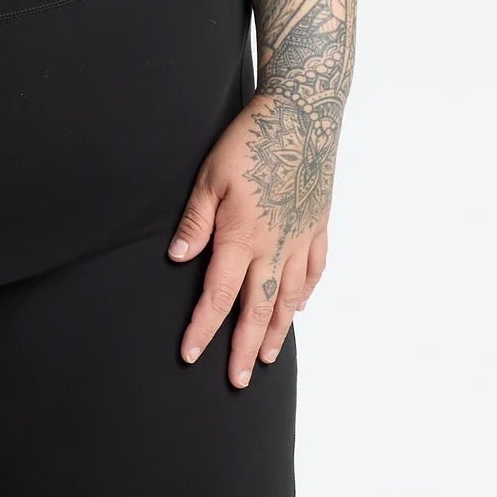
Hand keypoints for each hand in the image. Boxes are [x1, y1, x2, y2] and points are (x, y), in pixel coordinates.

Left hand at [167, 90, 332, 386]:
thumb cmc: (249, 141)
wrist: (302, 116)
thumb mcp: (210, 176)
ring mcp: (301, 238)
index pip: (218, 294)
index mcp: (242, 236)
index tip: (191, 354)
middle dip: (243, 347)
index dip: (203, 327)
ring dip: (277, 331)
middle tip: (237, 380)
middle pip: (258, 309)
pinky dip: (305, 293)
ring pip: (289, 297)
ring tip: (268, 359)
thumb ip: (196, 222)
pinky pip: (314, 271)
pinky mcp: (318, 226)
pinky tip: (299, 307)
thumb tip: (178, 259)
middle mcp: (275, 246)